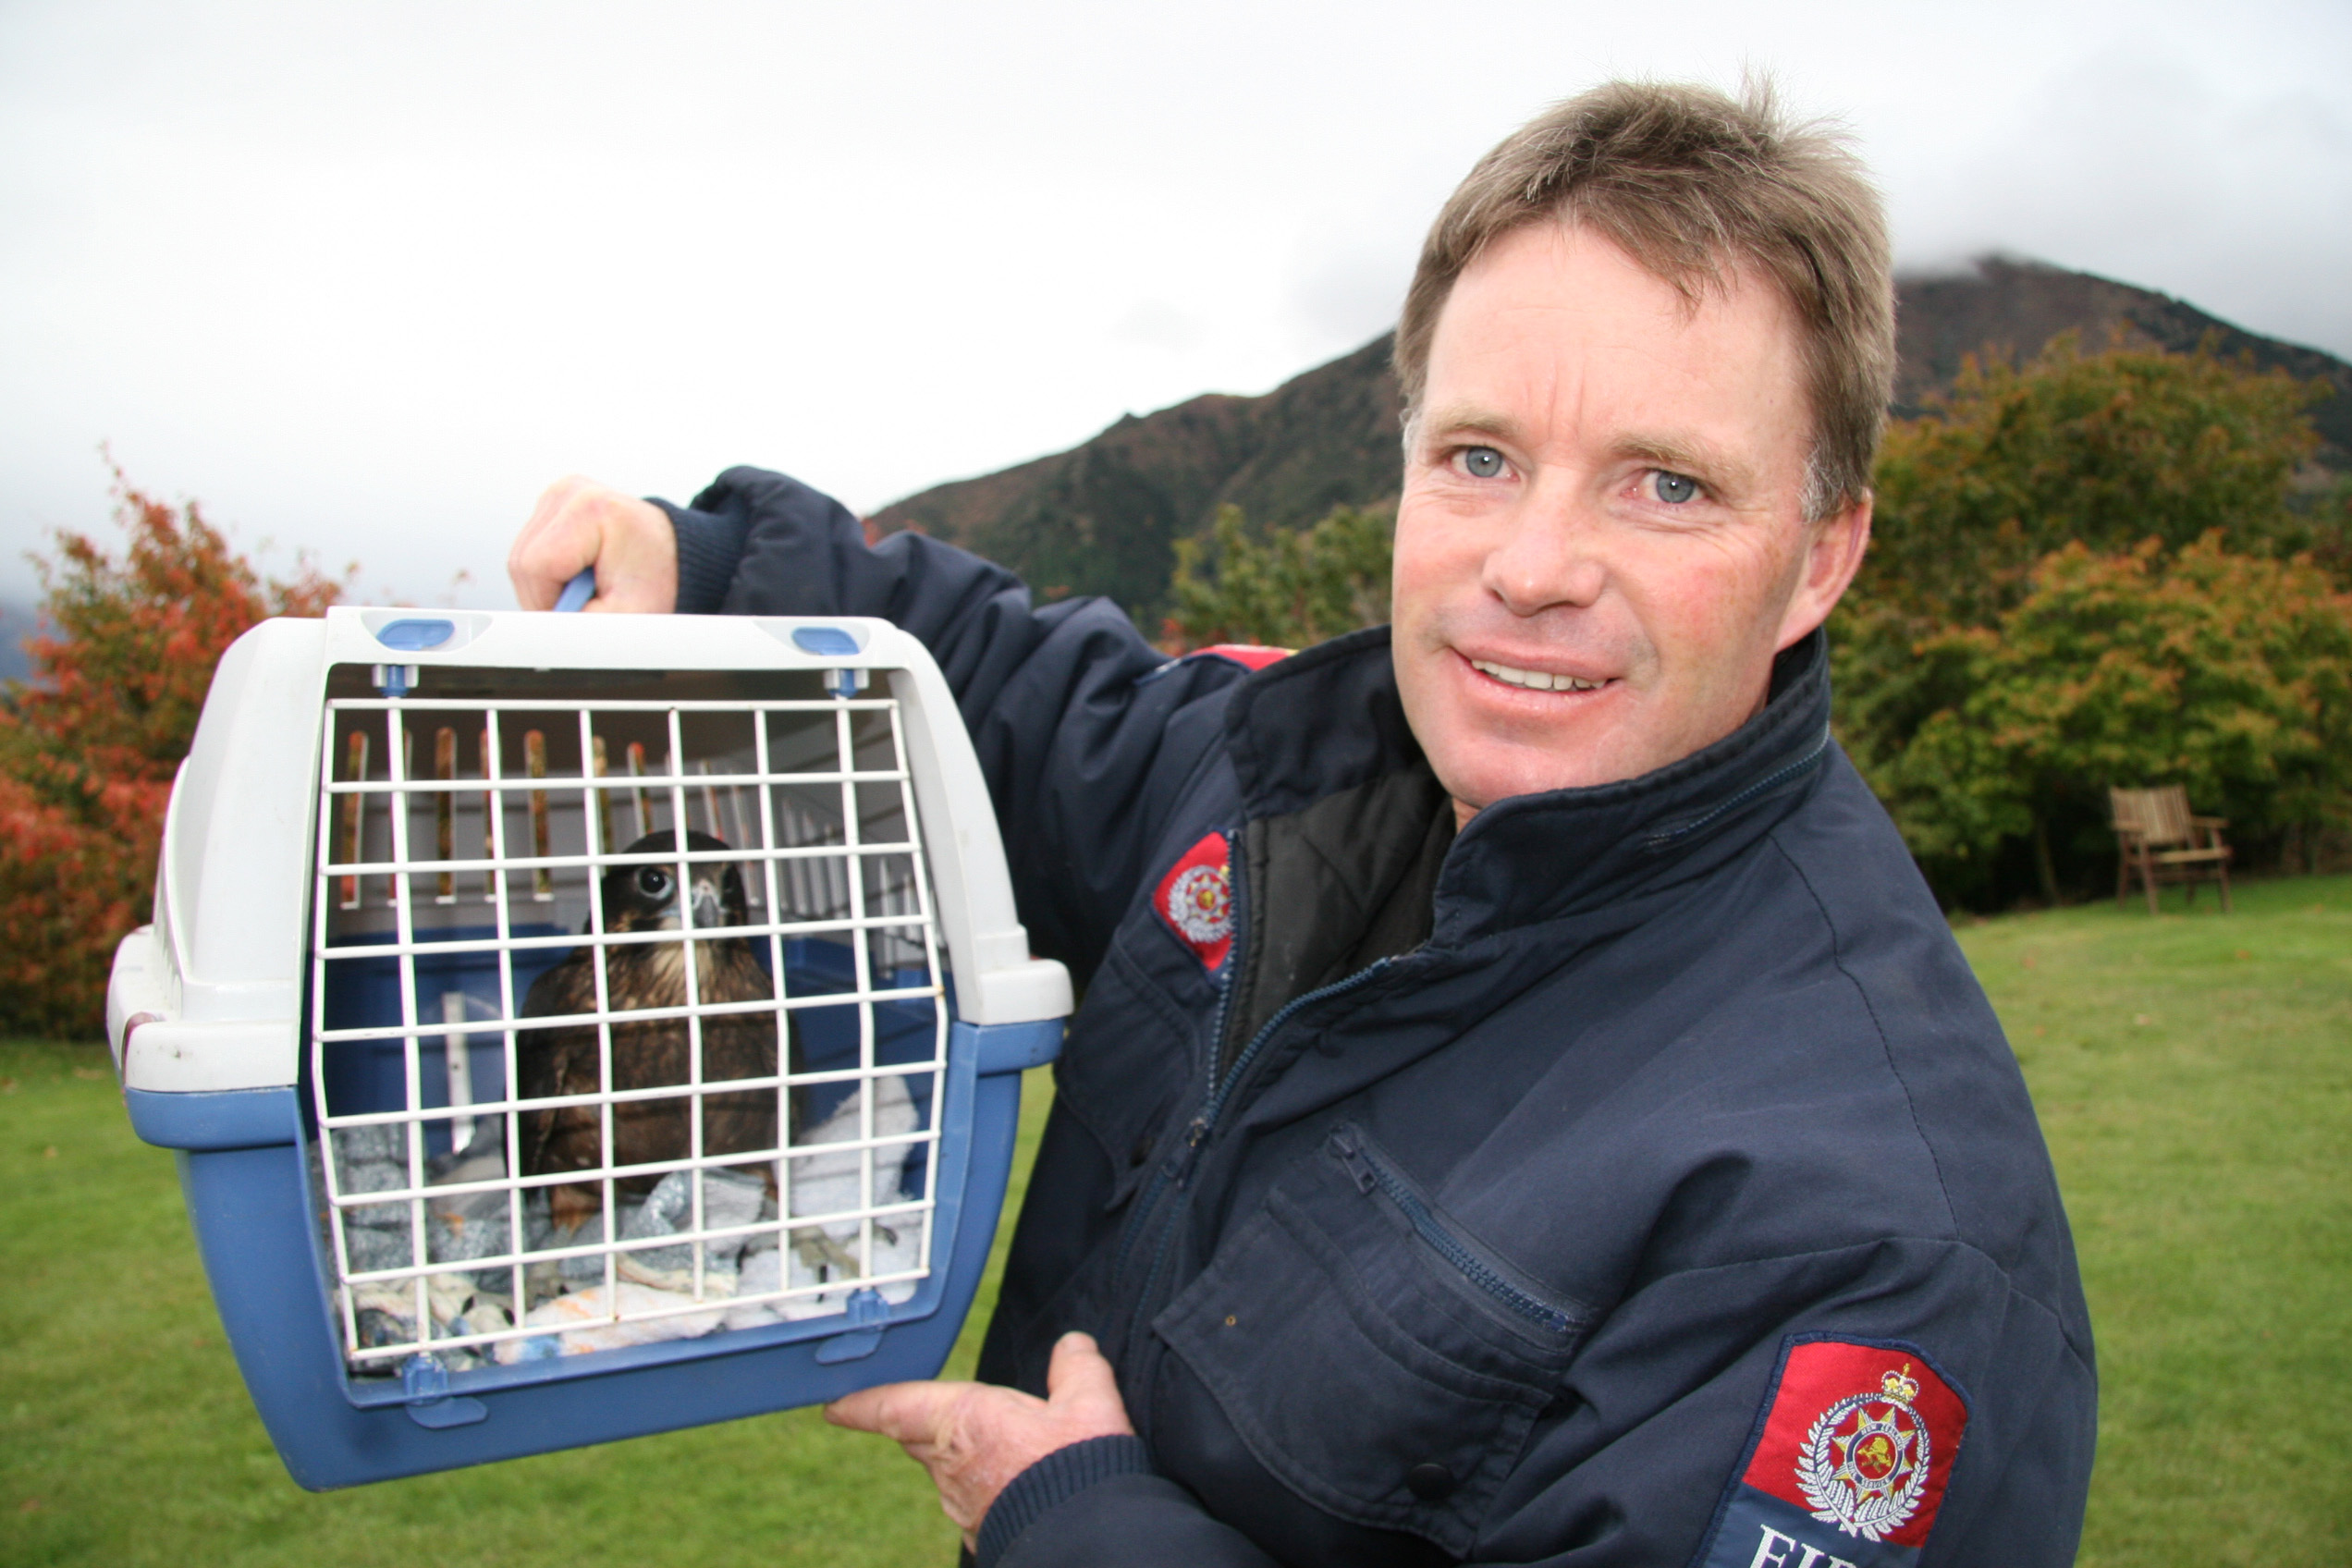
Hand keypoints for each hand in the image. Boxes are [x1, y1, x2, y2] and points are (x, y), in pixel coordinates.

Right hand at [507, 475, 678, 612]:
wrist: (675, 556)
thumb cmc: (658, 583)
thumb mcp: (626, 616)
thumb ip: (580, 629)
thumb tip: (538, 638)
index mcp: (591, 509)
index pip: (535, 567)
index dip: (550, 602)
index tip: (581, 613)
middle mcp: (571, 491)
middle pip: (521, 562)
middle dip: (548, 595)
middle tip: (591, 600)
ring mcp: (559, 493)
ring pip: (520, 559)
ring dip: (548, 585)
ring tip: (589, 584)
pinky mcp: (552, 503)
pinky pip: (529, 550)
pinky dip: (549, 572)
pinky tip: (579, 571)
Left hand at [824, 1332, 1134, 1544]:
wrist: (1085, 1541)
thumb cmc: (1080, 1471)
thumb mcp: (1091, 1405)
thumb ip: (1078, 1369)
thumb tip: (1073, 1346)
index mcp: (964, 1420)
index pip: (895, 1406)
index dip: (861, 1404)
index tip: (834, 1406)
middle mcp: (950, 1462)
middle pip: (915, 1436)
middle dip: (911, 1421)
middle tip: (910, 1410)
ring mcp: (960, 1501)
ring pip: (941, 1468)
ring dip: (953, 1453)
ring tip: (982, 1442)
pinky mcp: (978, 1528)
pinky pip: (966, 1496)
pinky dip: (979, 1482)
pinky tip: (1008, 1480)